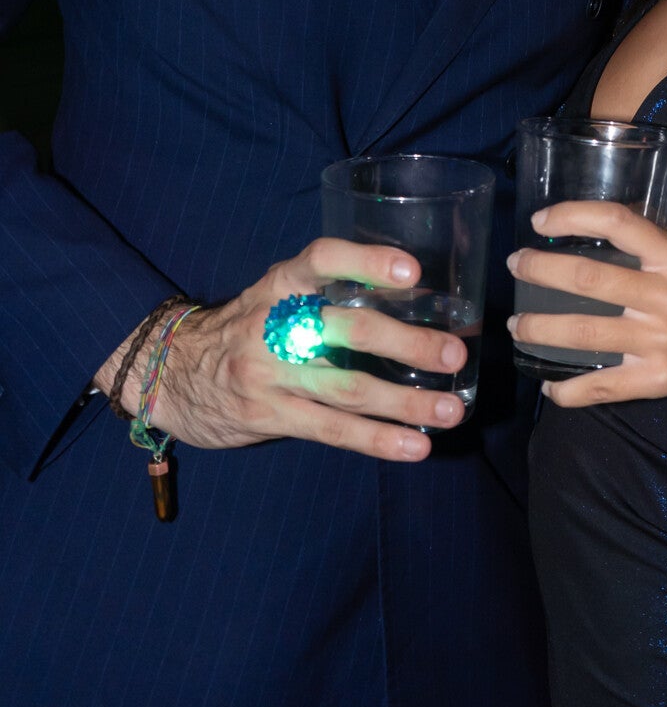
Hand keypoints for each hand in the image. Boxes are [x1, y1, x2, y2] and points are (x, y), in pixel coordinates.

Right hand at [96, 240, 467, 462]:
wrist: (171, 372)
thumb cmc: (247, 327)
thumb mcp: (277, 295)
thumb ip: (328, 295)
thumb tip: (418, 303)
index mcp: (282, 281)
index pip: (324, 259)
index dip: (367, 262)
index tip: (412, 272)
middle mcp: (274, 323)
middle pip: (348, 331)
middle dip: (407, 344)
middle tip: (455, 354)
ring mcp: (268, 373)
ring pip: (347, 389)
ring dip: (405, 402)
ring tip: (451, 410)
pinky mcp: (267, 416)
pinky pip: (331, 430)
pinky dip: (378, 439)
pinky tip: (415, 447)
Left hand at [507, 202, 666, 405]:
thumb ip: (658, 231)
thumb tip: (606, 216)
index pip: (617, 222)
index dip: (573, 215)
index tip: (540, 221)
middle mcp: (664, 296)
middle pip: (587, 279)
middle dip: (540, 270)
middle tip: (516, 265)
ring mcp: (659, 341)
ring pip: (583, 334)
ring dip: (539, 328)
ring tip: (516, 324)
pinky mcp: (656, 380)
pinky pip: (602, 387)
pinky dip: (569, 390)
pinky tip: (548, 384)